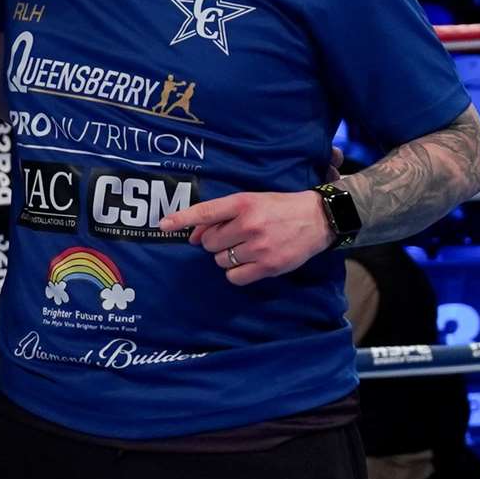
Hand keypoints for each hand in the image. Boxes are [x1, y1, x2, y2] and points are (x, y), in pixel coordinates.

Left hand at [158, 190, 335, 285]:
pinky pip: (234, 276)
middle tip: (233, 237)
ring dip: (226, 257)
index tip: (162, 226)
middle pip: (208, 243)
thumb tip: (192, 236)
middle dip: (214, 242)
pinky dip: (236, 272)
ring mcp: (259, 247)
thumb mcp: (249, 202)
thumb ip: (219, 216)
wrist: (317, 218)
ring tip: (245, 247)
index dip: (180, 219)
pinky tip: (248, 262)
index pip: (204, 212)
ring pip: (220, 260)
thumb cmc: (277, 208)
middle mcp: (248, 224)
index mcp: (242, 203)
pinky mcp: (269, 266)